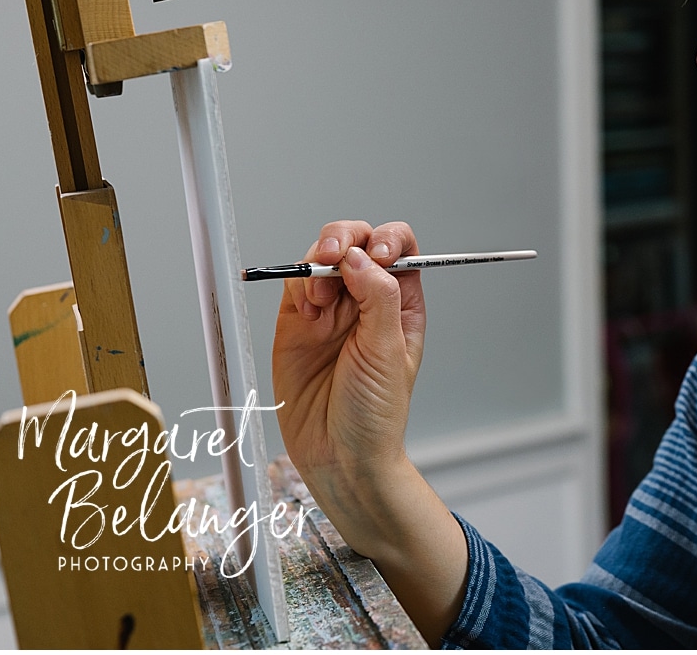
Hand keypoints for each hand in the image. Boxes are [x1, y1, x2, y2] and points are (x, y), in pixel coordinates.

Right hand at [271, 220, 469, 644]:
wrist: (339, 457)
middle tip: (335, 257)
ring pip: (322, 257)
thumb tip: (360, 256)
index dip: (386, 240)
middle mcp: (366, 300)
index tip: (376, 255)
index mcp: (401, 303)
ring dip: (318, 260)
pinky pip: (295, 284)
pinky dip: (298, 282)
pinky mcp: (297, 323)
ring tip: (319, 295)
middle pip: (357, 243)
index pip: (398, 248)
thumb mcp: (388, 352)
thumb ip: (377, 298)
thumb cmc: (375, 415)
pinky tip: (307, 303)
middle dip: (345, 239)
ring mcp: (331, 310)